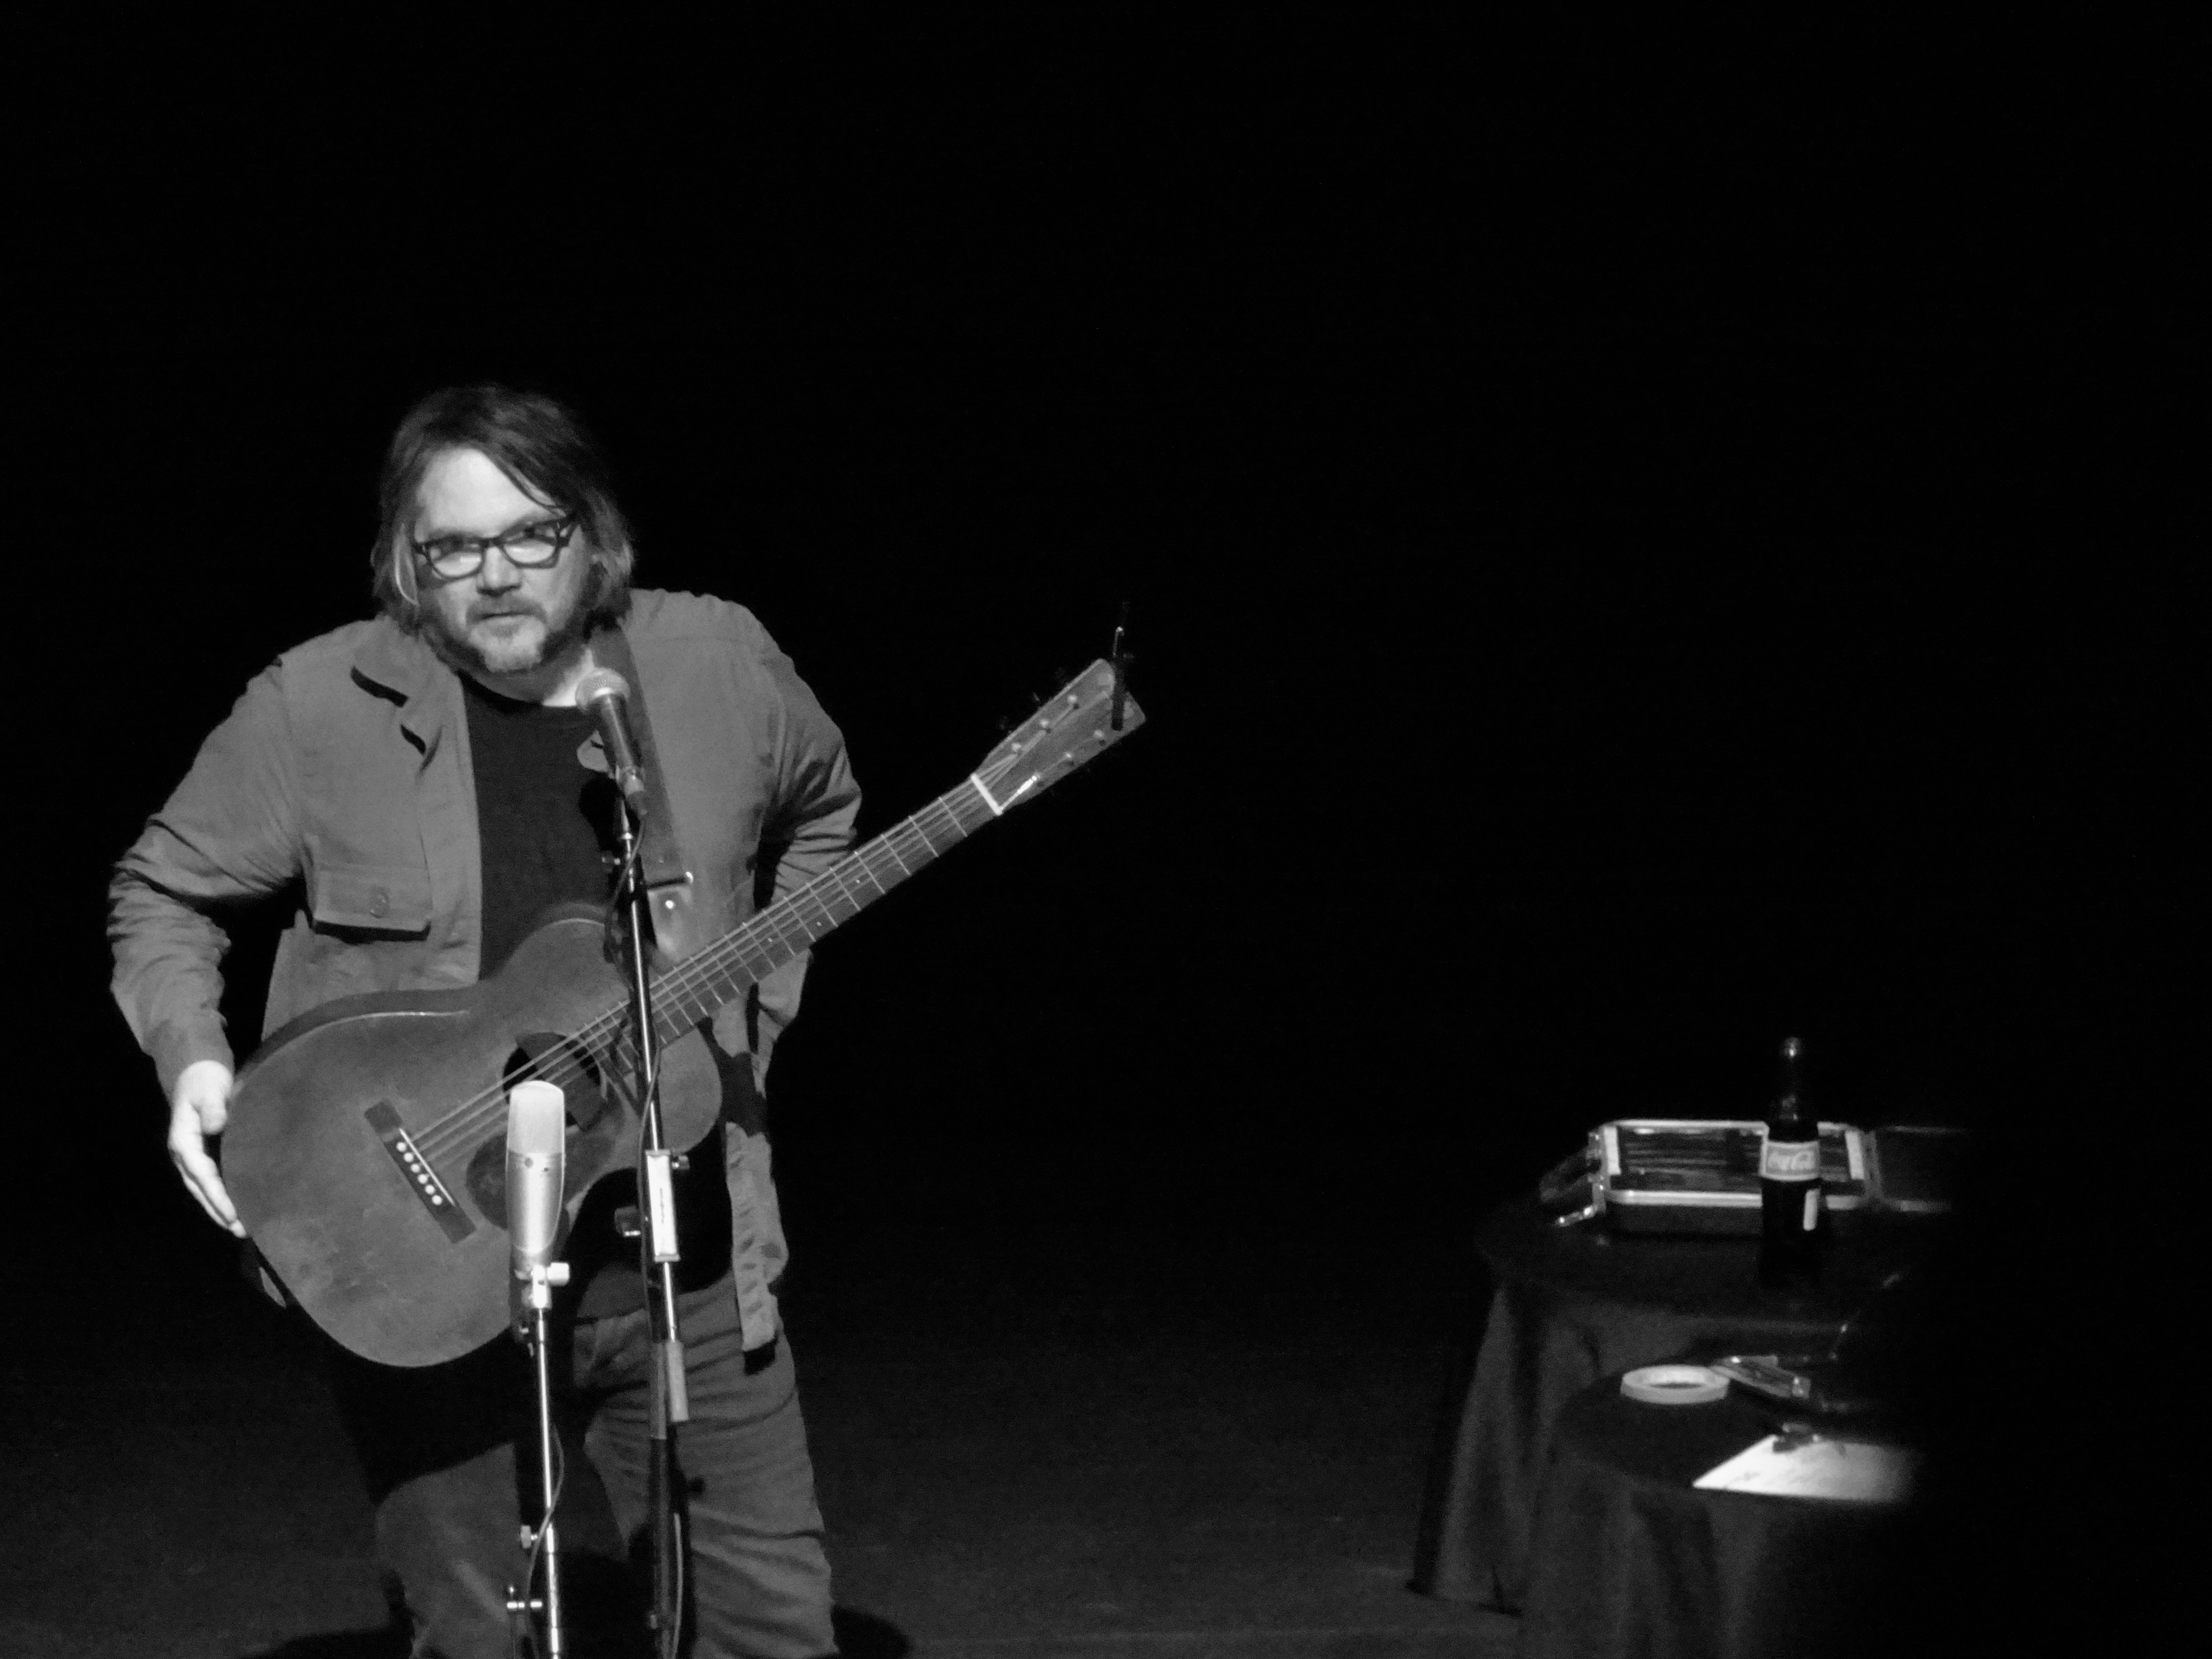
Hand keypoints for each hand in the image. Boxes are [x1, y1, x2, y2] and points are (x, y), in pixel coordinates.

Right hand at [170, 1059, 245, 1236]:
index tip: (233, 1214)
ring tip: (239, 1227)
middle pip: (200, 1188)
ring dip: (219, 1207)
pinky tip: (236, 1206)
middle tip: (240, 1230)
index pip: (202, 1175)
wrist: (196, 1069)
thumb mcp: (210, 1088)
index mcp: (183, 1141)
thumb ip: (213, 1106)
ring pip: (203, 1188)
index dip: (217, 1195)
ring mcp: (191, 1155)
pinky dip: (220, 1194)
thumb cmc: (205, 1077)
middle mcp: (183, 1153)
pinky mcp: (202, 1152)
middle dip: (218, 1210)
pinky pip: (210, 1179)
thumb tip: (216, 1126)